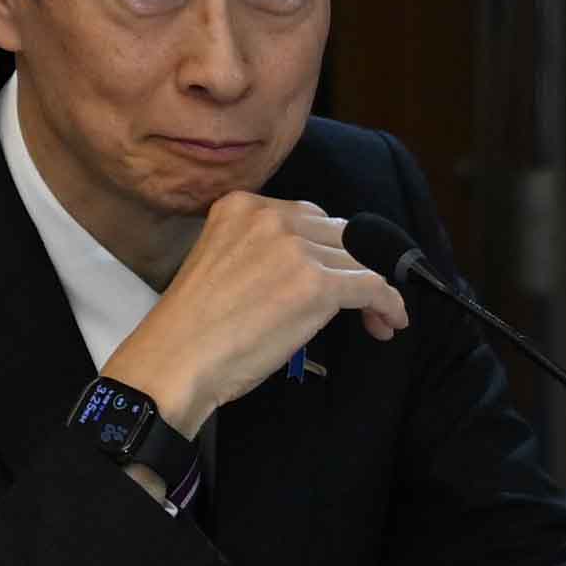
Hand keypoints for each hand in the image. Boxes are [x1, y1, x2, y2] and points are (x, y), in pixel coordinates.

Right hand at [99, 192, 408, 432]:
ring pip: (359, 260)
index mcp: (241, 206)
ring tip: (377, 320)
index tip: (335, 275)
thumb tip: (309, 265)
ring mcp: (296, 249)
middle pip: (339, 235)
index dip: (329, 249)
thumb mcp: (220, 260)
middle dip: (353, 267)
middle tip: (359, 301)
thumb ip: (260, 250)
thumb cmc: (193, 327)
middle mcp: (271, 217)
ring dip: (373, 290)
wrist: (177, 359)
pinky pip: (374, 286)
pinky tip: (389, 322)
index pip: (308, 218)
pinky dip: (389, 304)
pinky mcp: (317, 284)